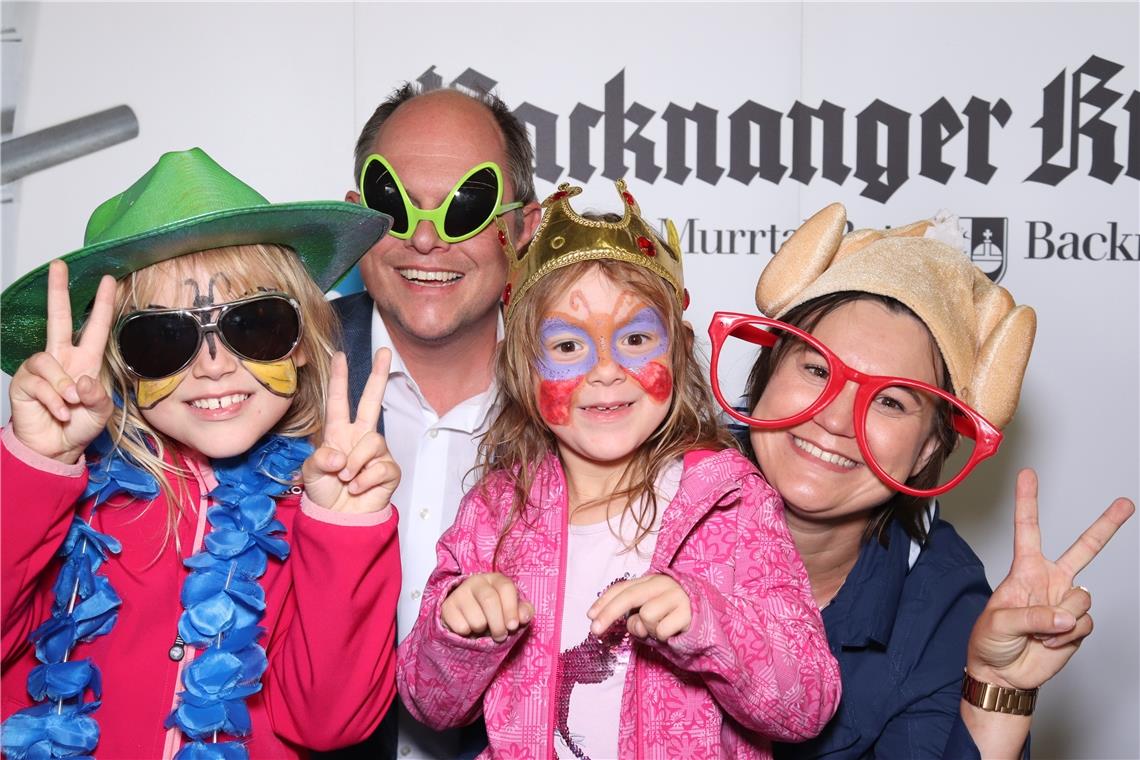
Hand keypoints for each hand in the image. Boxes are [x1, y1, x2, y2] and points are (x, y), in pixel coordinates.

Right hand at [9, 260, 115, 462]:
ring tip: (72, 403)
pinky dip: (53, 400)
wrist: (54, 448)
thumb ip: (99, 396)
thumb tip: (84, 380)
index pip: (94, 327)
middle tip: (58, 266)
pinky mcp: (24, 383)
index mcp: (85, 360)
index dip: (101, 304)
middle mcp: (62, 358)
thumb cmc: (79, 426)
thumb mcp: (100, 412)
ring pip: (49, 361)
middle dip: (58, 290)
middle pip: (57, 318)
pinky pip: (39, 383)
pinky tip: (60, 412)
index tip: (108, 280)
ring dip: (63, 385)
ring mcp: (42, 369)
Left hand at [301, 349, 399, 513]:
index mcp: (338, 433)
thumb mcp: (310, 474)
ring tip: (346, 479)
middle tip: (385, 352)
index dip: (339, 379)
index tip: (340, 356)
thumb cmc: (325, 493)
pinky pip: (380, 467)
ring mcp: (376, 453)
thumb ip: (320, 460)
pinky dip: (364, 481)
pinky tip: (357, 489)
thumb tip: (339, 455)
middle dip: (378, 376)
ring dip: (355, 463)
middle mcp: (359, 438)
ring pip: (373, 442)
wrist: (341, 519)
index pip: (339, 401)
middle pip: (371, 402)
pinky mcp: (389, 470)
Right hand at [441, 572, 533, 642]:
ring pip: (476, 619)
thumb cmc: (495, 612)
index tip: (513, 626)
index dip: (511, 609)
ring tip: (483, 628)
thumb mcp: (512, 610)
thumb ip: (522, 612)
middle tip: (500, 637)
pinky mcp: (447, 607)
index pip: (505, 588)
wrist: (466, 617)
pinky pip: (461, 627)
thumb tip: (524, 617)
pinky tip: (469, 628)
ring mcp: (460, 593)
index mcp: (496, 579)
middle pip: (490, 601)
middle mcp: (476, 581)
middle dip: (498, 625)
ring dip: (482, 631)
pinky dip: (468, 634)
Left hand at [587, 574, 690, 640]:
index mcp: (650, 580)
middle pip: (629, 597)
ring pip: (646, 616)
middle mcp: (663, 583)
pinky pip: (662, 630)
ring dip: (648, 629)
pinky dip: (662, 637)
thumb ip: (633, 615)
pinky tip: (672, 632)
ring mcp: (676, 595)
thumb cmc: (671, 616)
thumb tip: (624, 624)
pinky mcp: (688, 611)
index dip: (604, 601)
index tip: (590, 616)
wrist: (706, 620)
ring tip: (659, 629)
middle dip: (609, 614)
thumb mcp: (649, 612)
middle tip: (595, 630)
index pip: (623, 588)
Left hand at [966, 468, 1134, 689]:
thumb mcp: (999, 623)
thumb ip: (1032, 616)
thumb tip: (1067, 616)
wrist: (1003, 674)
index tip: (1028, 473)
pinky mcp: (1078, 626)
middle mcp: (1050, 581)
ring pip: (1082, 598)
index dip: (1028, 501)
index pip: (1027, 530)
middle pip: (1084, 549)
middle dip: (1106, 526)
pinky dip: (1067, 636)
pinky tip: (1050, 642)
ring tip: (1040, 632)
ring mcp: (1066, 602)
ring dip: (1061, 619)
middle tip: (1126, 504)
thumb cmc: (990, 641)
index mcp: (1025, 571)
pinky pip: (1084, 624)